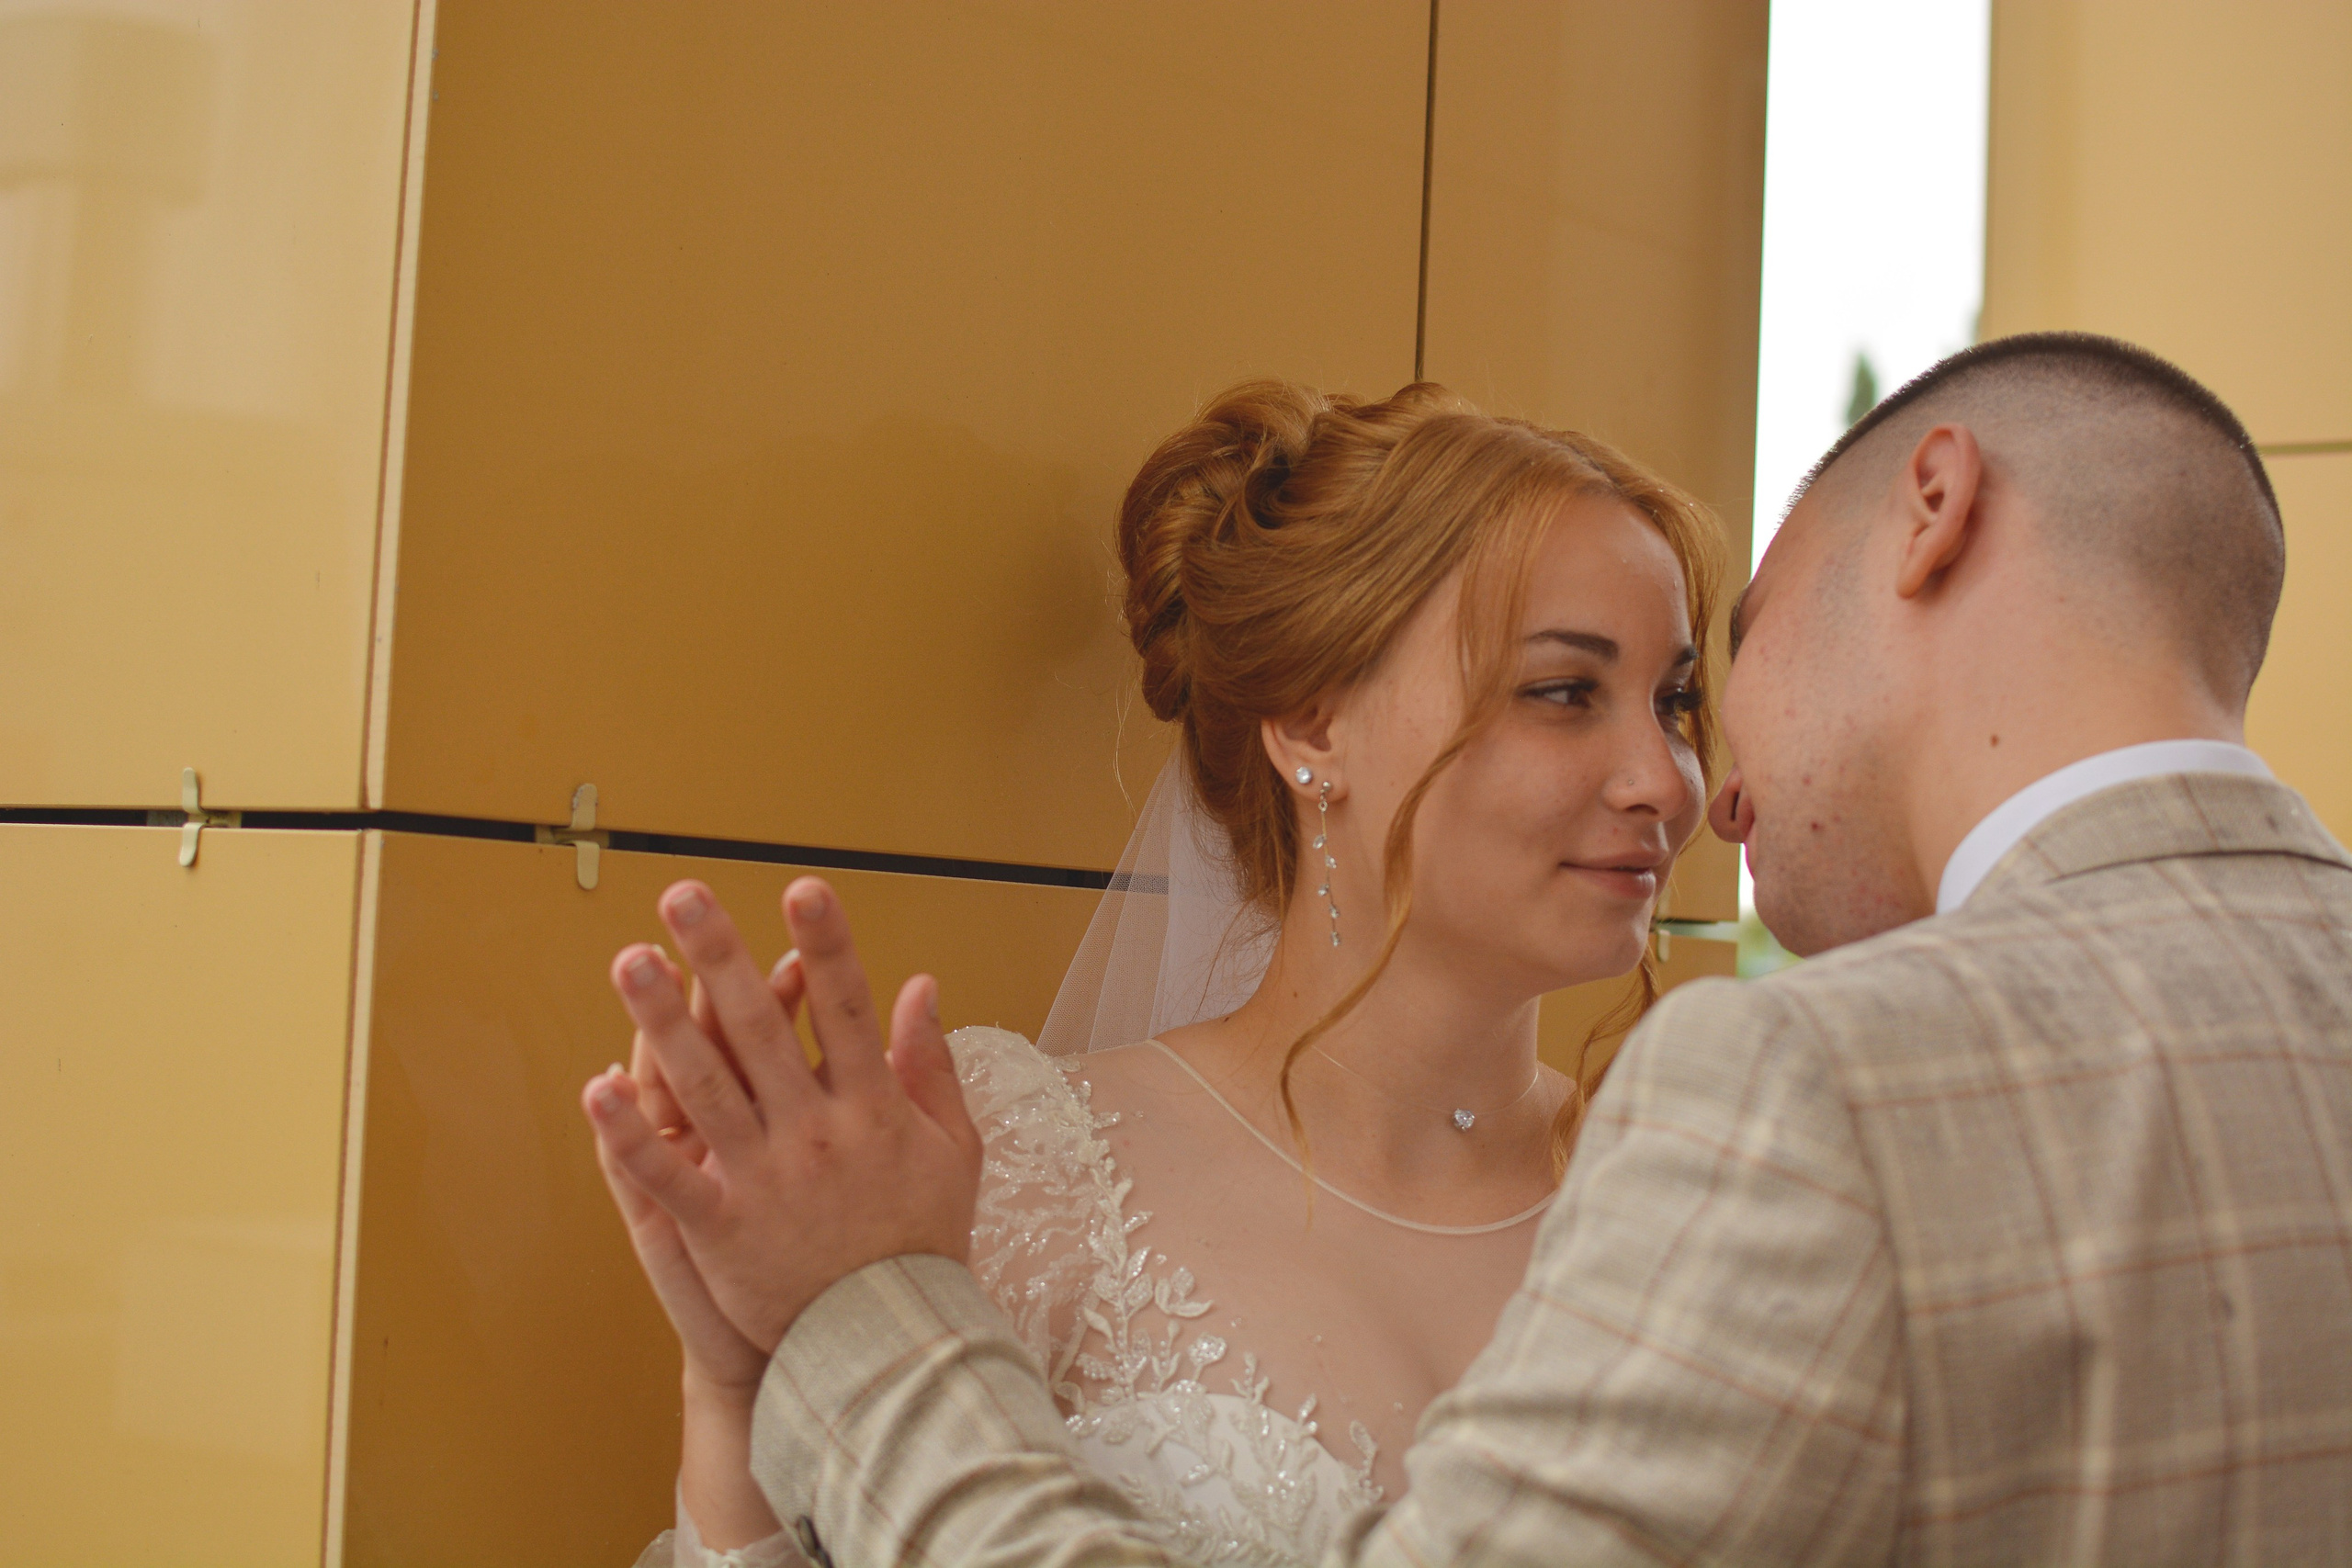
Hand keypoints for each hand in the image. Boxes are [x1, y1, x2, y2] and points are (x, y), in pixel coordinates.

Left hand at [583, 876, 983, 1352]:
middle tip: (683, 897)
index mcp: (875, 1108)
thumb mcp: (953, 1151)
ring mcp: (766, 1180)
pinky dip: (631, 1137)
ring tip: (630, 963)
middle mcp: (817, 1134)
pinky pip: (669, 1178)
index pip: (847, 1010)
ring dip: (663, 1023)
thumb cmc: (924, 1242)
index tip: (804, 888)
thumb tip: (920, 986)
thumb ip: (933, 1067)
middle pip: (762, 1031)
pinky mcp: (724, 1231)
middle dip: (722, 958)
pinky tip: (597, 1089)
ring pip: (706, 1088)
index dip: (827, 947)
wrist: (893, 1346)